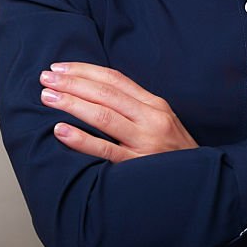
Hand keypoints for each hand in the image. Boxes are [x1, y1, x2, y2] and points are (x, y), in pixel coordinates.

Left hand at [38, 62, 198, 162]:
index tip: (60, 67)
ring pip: (104, 117)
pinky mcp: (138, 164)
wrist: (200, 179)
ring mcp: (145, 141)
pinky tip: (61, 131)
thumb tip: (96, 91)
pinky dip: (81, 139)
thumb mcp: (161, 121)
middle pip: (106, 93)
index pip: (116, 79)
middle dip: (73, 83)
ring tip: (48, 97)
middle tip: (46, 77)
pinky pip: (105, 150)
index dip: (86, 70)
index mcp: (155, 104)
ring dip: (72, 104)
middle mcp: (151, 118)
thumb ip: (134, 106)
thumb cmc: (174, 151)